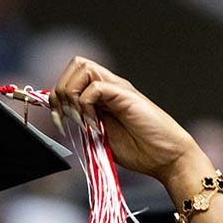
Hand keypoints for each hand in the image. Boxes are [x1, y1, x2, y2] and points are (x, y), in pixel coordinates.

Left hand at [49, 56, 209, 186]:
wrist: (166, 158)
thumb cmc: (139, 150)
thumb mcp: (100, 138)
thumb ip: (83, 124)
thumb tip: (62, 118)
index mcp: (102, 95)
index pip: (71, 77)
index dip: (56, 96)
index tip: (58, 122)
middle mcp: (110, 86)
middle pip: (74, 64)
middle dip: (61, 91)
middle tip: (67, 118)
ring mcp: (118, 89)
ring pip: (82, 68)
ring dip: (73, 94)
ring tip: (81, 120)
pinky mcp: (126, 96)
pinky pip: (96, 87)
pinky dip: (86, 105)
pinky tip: (94, 125)